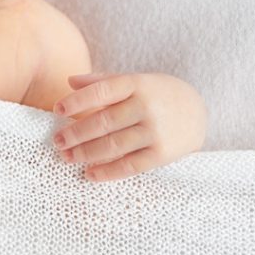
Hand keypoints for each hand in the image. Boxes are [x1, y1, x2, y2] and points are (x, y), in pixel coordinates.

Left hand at [51, 72, 207, 181]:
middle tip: (57, 141)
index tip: (57, 110)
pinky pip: (131, 165)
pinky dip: (108, 172)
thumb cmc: (155, 94)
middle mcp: (145, 106)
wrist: (197, 111)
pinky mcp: (162, 154)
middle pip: (104, 122)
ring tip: (66, 157)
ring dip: (86, 153)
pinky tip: (90, 174)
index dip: (77, 101)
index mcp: (135, 84)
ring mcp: (155, 131)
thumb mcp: (133, 81)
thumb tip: (70, 81)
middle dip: (76, 133)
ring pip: (114, 145)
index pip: (101, 91)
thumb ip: (102, 81)